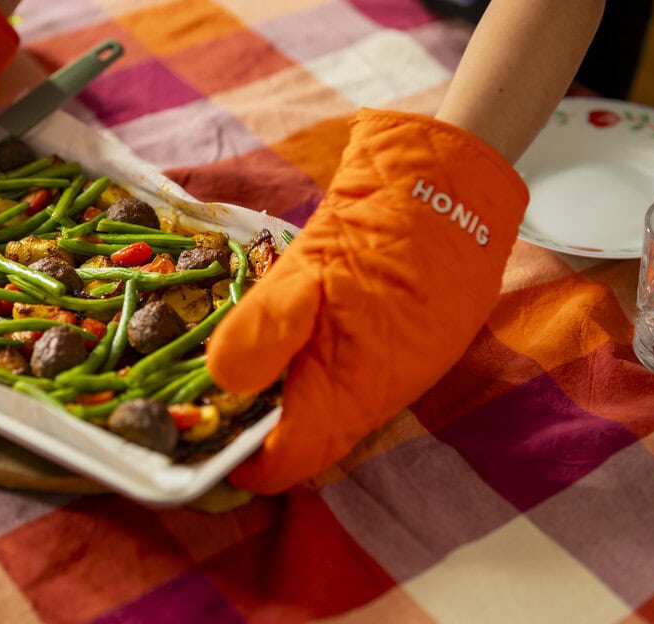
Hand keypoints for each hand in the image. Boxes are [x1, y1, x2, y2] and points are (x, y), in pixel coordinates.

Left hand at [207, 110, 528, 493]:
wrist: (453, 191)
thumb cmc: (385, 234)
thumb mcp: (312, 270)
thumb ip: (265, 327)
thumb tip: (221, 382)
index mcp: (347, 394)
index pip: (285, 462)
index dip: (240, 458)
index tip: (200, 433)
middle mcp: (370, 402)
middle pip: (300, 444)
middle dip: (253, 429)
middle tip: (206, 398)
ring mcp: (387, 379)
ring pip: (319, 416)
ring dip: (277, 402)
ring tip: (234, 369)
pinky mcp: (393, 354)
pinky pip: (339, 387)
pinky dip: (303, 378)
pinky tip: (280, 345)